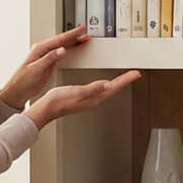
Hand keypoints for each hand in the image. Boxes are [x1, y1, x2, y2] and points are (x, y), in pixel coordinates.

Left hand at [0, 24, 90, 108]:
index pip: (59, 39)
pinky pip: (61, 54)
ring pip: (62, 46)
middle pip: (62, 41)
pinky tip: (74, 49)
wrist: (17, 91)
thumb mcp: (36, 69)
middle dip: (74, 36)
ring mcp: (46, 56)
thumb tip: (62, 50)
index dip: (71, 34)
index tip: (81, 29)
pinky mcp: (48, 63)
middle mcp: (43, 51)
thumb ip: (49, 59)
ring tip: (83, 39)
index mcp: (39, 49)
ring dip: (73, 42)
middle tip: (85, 31)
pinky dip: (70, 50)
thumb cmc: (22, 81)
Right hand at [25, 70, 141, 128]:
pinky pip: (99, 90)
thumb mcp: (77, 92)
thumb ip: (92, 89)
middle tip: (134, 74)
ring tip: (124, 77)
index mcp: (94, 98)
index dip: (126, 79)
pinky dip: (105, 84)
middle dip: (124, 81)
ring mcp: (89, 100)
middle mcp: (94, 100)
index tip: (136, 73)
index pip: (115, 87)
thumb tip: (107, 85)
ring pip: (108, 90)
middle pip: (114, 89)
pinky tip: (103, 83)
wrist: (46, 108)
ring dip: (117, 83)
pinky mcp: (83, 98)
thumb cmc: (59, 101)